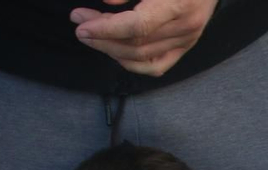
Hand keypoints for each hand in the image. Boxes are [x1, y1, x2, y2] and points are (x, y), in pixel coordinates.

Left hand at [70, 0, 217, 76]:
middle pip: (136, 43)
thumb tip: (107, 2)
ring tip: (91, 36)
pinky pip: (156, 65)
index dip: (106, 27)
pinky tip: (115, 52)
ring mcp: (188, 40)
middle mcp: (186, 26)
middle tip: (79, 23)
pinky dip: (132, 63)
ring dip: (111, 49)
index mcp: (179, 3)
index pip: (138, 26)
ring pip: (143, 57)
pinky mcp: (186, 46)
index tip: (81, 22)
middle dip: (102, 36)